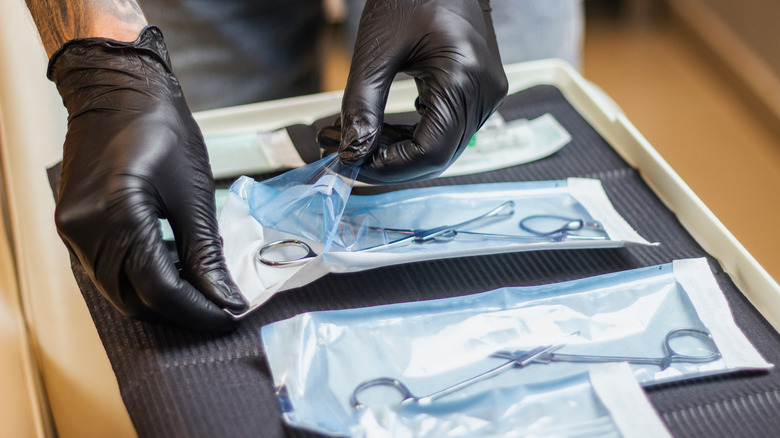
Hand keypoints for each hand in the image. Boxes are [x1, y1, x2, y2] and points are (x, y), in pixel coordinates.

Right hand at [49, 26, 246, 330]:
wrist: (118, 91)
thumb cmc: (158, 127)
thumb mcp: (193, 192)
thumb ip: (206, 252)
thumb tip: (226, 298)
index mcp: (118, 214)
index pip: (159, 289)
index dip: (198, 310)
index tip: (229, 317)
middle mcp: (85, 229)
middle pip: (134, 300)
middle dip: (180, 311)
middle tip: (219, 306)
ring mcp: (73, 230)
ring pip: (118, 292)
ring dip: (159, 299)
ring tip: (200, 290)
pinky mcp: (74, 227)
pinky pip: (106, 272)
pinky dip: (139, 280)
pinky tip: (170, 271)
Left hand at [320, 0, 507, 183]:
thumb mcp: (377, 48)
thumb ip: (362, 104)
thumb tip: (351, 152)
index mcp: (465, 78)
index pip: (431, 152)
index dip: (389, 167)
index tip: (351, 163)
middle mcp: (485, 94)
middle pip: (438, 157)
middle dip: (389, 162)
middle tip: (346, 154)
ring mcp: (486, 95)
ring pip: (441, 149)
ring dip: (397, 153)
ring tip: (356, 140)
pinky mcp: (477, 94)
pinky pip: (445, 132)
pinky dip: (410, 138)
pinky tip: (381, 130)